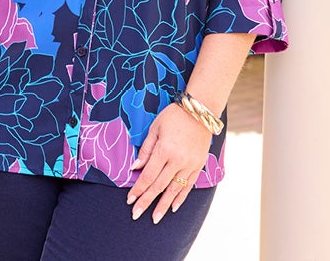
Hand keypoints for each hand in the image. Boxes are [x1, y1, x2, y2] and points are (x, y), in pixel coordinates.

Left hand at [126, 103, 211, 223]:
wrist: (200, 111)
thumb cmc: (173, 116)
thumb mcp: (155, 128)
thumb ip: (146, 149)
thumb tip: (135, 168)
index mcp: (164, 150)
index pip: (149, 175)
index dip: (138, 188)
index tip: (130, 199)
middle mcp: (177, 160)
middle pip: (159, 186)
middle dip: (147, 201)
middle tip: (136, 214)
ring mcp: (190, 164)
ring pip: (174, 189)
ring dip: (164, 205)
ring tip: (155, 218)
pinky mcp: (198, 165)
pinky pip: (188, 185)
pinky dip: (181, 197)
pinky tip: (174, 207)